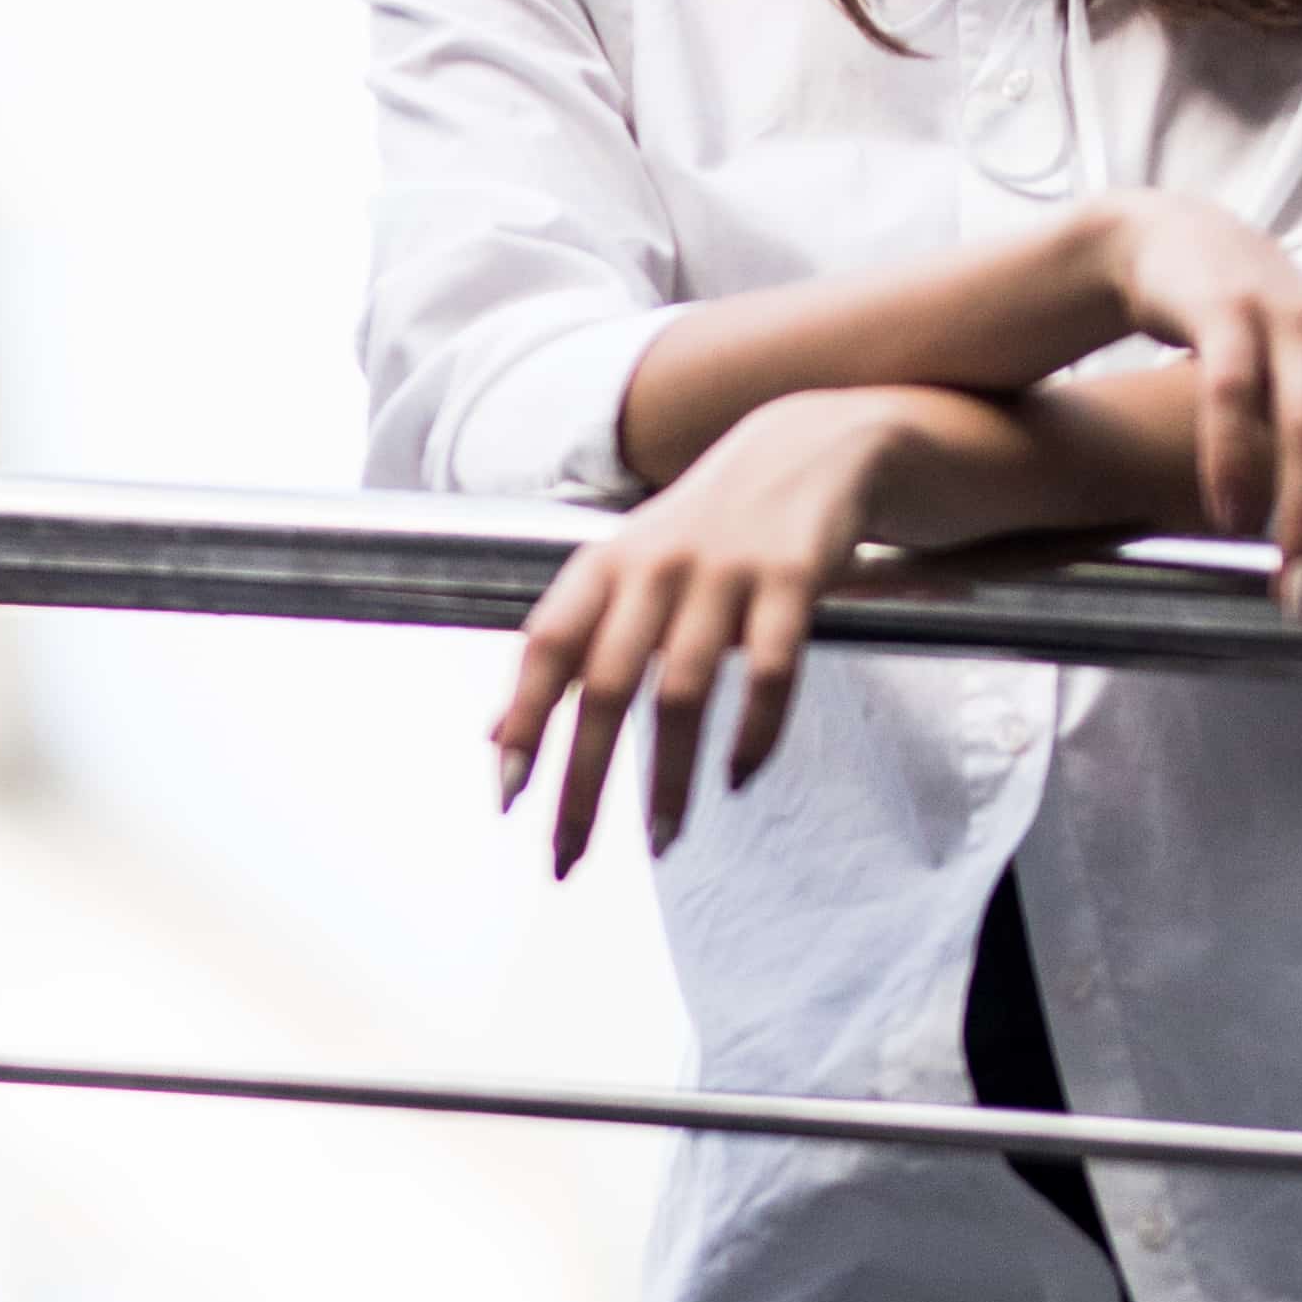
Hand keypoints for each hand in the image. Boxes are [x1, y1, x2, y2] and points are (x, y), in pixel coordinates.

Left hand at [488, 393, 948, 876]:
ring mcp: (724, 570)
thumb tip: (490, 734)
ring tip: (662, 841)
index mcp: (604, 565)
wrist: (811, 444)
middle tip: (568, 858)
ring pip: (683, 692)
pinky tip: (739, 778)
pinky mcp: (793, 577)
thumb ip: (564, 647)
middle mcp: (655, 566)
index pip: (545, 648)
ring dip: (668, 778)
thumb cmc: (703, 528)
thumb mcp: (623, 572)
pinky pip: (771, 670)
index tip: (507, 799)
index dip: (520, 721)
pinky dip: (754, 732)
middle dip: (583, 781)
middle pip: (604, 687)